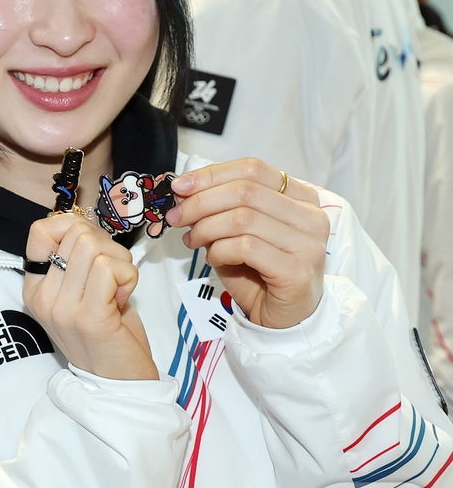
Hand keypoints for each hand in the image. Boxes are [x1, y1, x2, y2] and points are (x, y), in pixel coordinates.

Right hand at [23, 213, 156, 379]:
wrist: (118, 384)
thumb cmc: (107, 334)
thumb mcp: (80, 293)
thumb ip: (77, 259)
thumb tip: (86, 224)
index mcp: (35, 288)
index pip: (40, 230)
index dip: (73, 226)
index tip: (92, 249)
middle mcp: (43, 297)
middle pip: (75, 233)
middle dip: (107, 246)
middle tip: (113, 275)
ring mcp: (63, 308)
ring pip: (93, 246)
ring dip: (120, 262)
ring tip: (118, 289)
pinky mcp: (90, 317)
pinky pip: (110, 269)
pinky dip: (127, 277)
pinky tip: (123, 299)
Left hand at [167, 158, 328, 329]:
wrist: (283, 318)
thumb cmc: (259, 272)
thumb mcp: (236, 231)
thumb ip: (218, 207)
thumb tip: (184, 189)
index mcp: (300, 198)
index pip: (253, 169)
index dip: (212, 174)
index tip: (181, 185)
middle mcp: (311, 216)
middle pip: (244, 191)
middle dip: (200, 202)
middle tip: (177, 216)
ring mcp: (308, 243)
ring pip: (242, 218)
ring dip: (206, 228)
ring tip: (193, 241)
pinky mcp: (297, 270)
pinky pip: (245, 247)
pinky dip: (219, 250)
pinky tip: (213, 258)